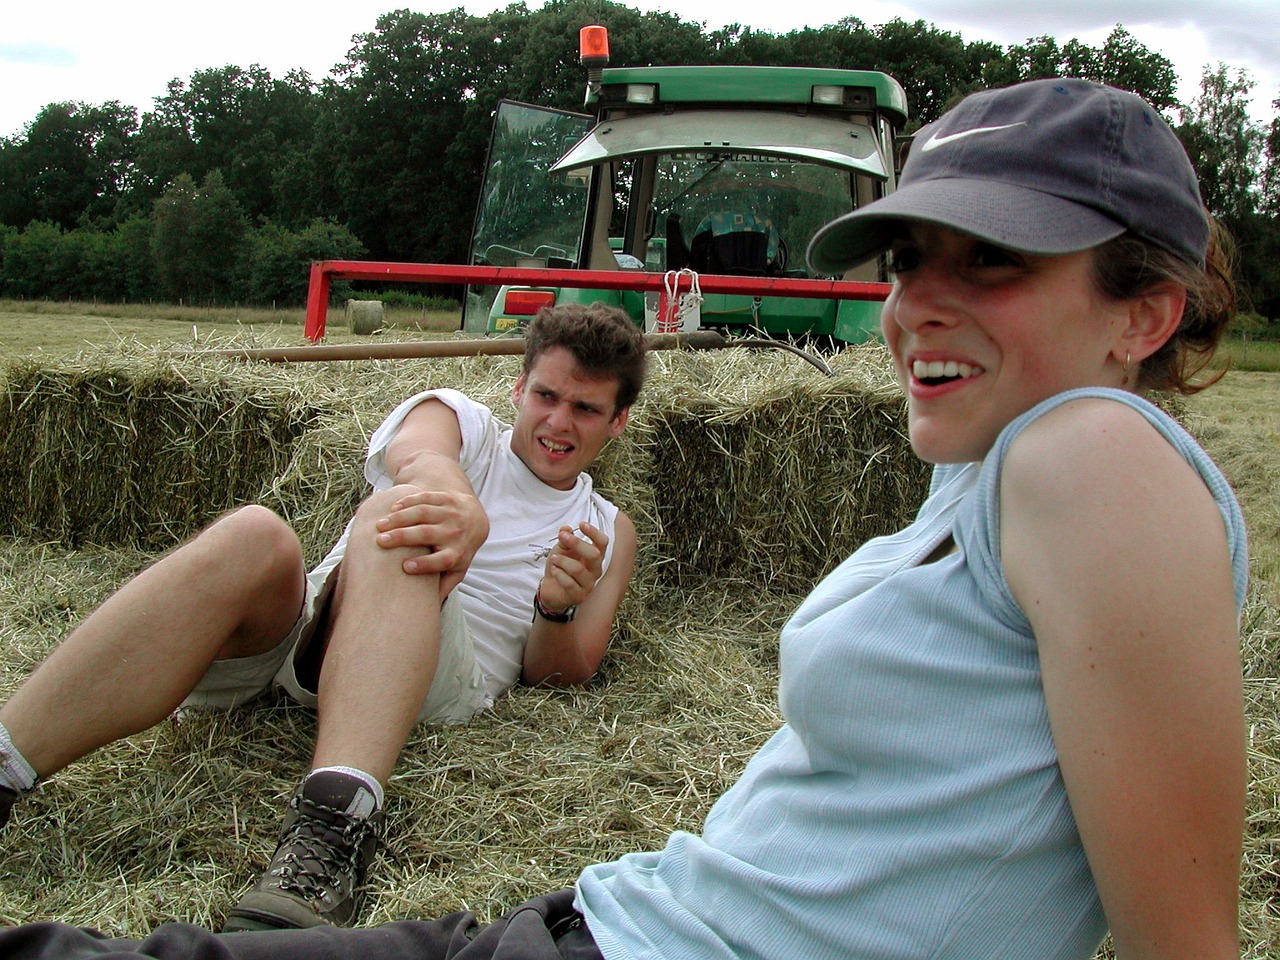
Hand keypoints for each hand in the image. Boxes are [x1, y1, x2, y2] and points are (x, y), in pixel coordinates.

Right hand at [374, 489, 488, 594]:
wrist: (475, 519)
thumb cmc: (458, 550)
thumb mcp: (456, 569)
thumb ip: (443, 586)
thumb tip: (429, 611)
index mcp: (457, 553)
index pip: (443, 560)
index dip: (425, 564)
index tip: (405, 567)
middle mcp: (456, 532)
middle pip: (428, 534)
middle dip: (404, 537)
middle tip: (380, 542)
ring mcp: (451, 513)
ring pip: (424, 513)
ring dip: (400, 517)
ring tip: (380, 524)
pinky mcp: (445, 498)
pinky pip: (426, 497)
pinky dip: (409, 501)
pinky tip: (393, 508)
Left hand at [537, 522, 607, 614]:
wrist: (551, 588)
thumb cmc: (560, 567)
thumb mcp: (561, 549)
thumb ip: (564, 538)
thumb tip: (566, 528)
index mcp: (594, 557)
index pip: (602, 543)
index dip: (594, 533)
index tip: (581, 524)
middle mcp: (595, 570)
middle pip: (594, 555)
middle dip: (577, 543)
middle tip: (562, 537)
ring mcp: (588, 585)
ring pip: (578, 569)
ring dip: (562, 560)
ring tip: (553, 559)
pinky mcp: (578, 596)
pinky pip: (568, 583)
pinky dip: (558, 573)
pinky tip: (554, 571)